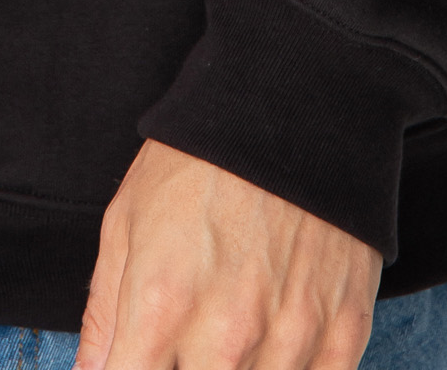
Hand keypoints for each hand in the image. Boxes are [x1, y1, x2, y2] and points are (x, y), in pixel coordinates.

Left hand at [73, 138, 381, 369]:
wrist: (297, 103)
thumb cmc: (201, 159)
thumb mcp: (126, 220)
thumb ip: (104, 313)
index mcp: (160, 305)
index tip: (136, 362)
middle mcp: (223, 335)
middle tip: (187, 344)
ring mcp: (288, 340)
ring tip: (228, 333)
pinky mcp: (342, 335)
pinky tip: (274, 343)